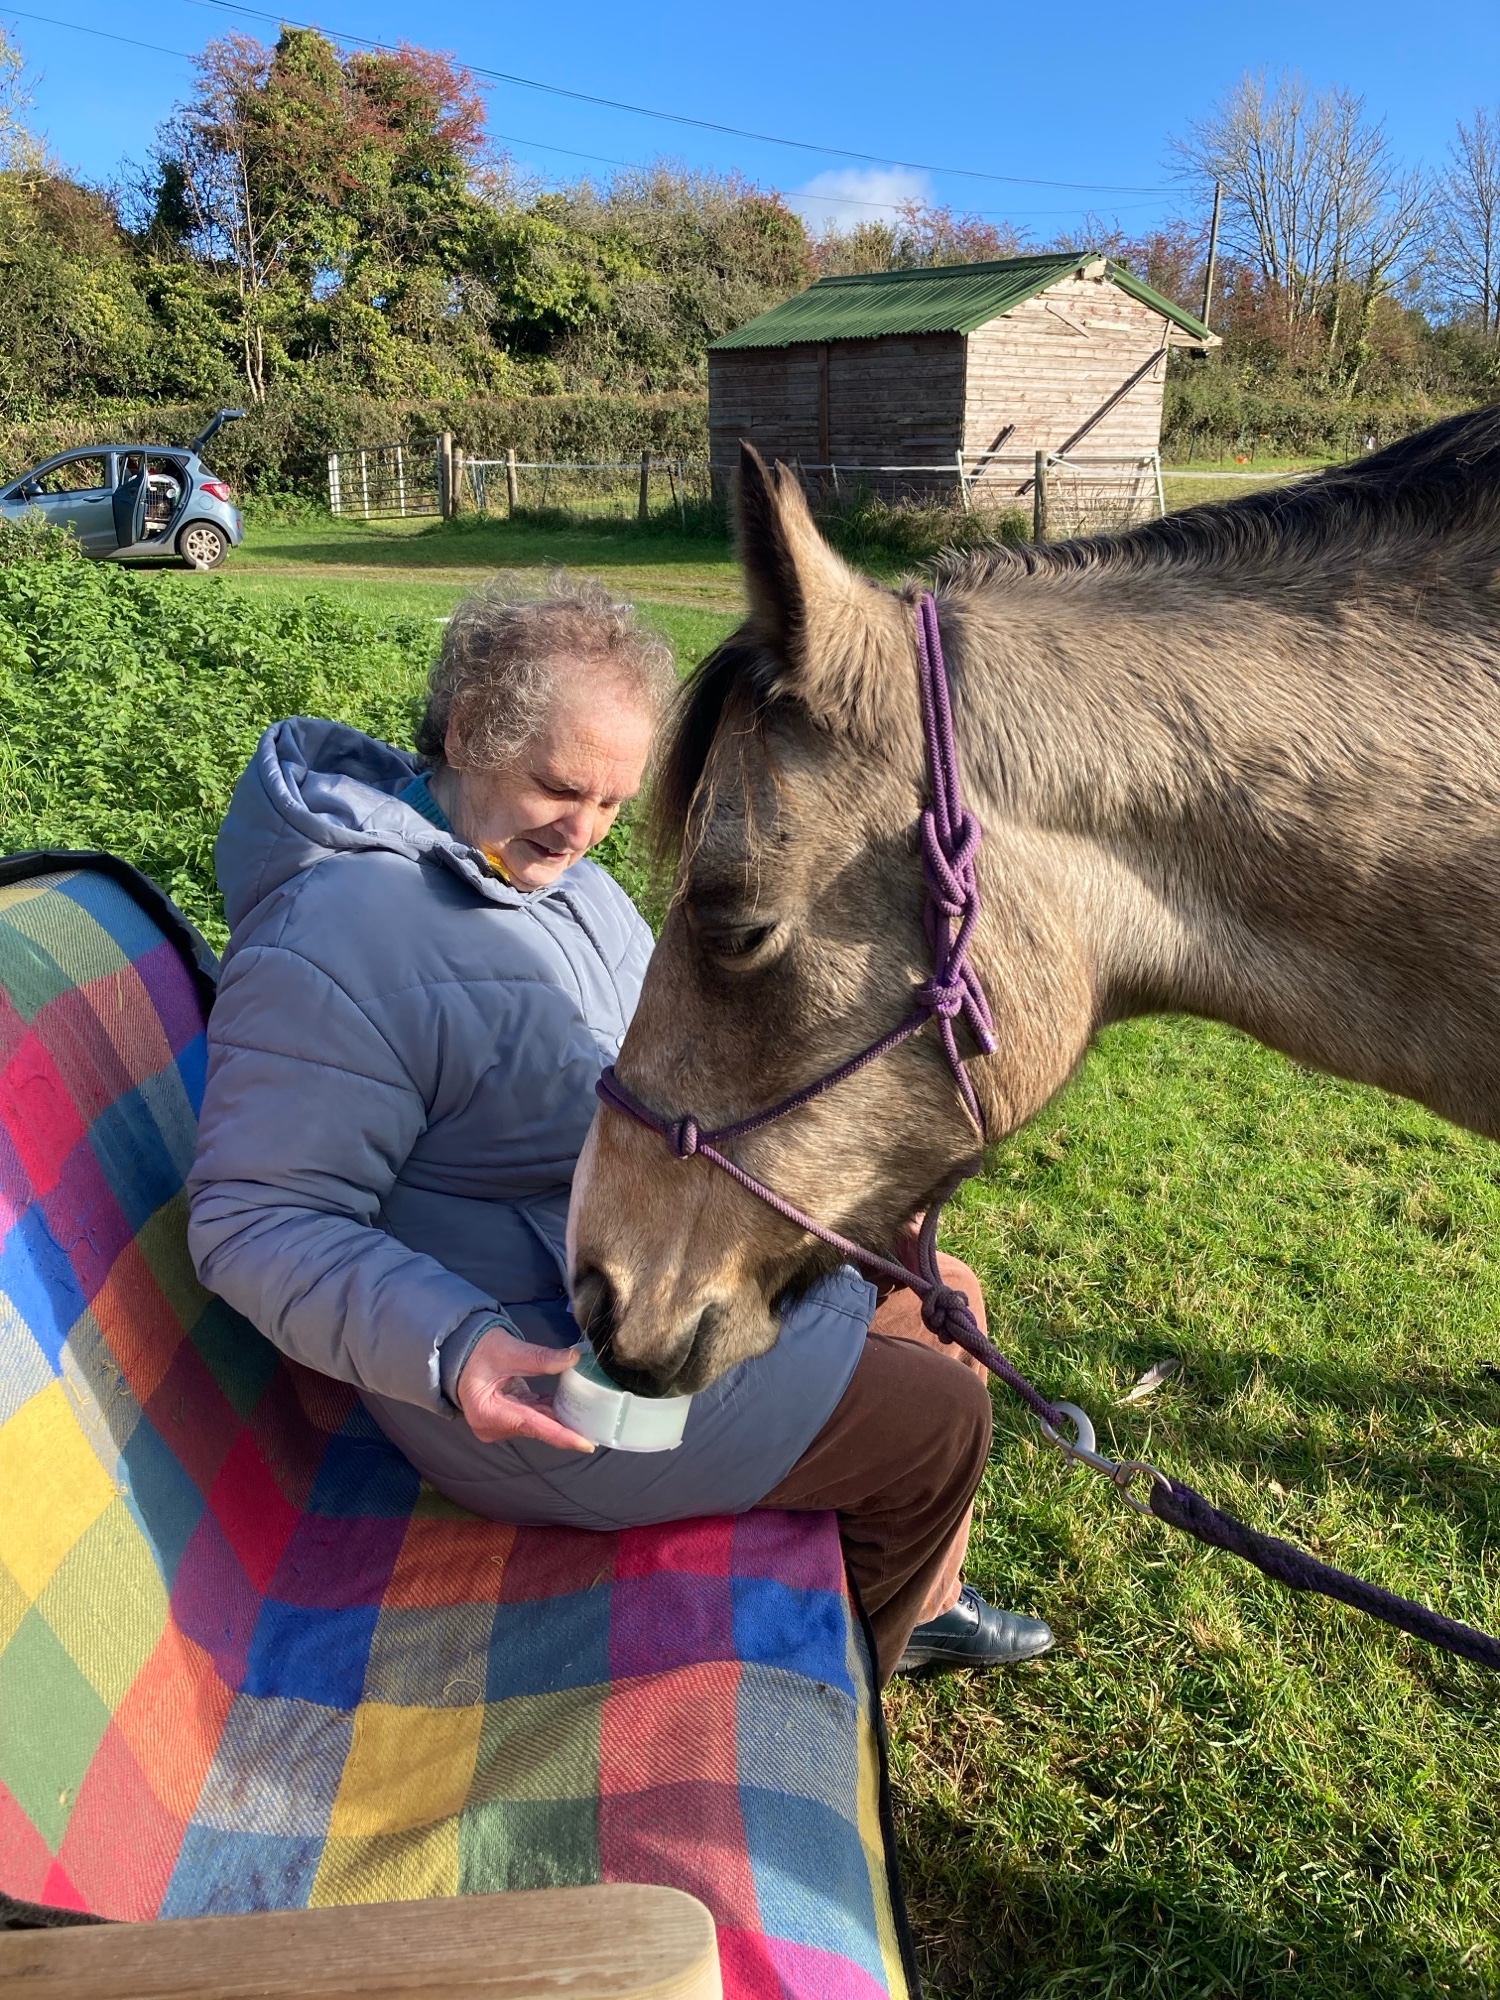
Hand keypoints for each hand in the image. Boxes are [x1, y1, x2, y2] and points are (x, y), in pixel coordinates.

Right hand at [455, 1325, 594, 1451]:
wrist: (459, 1353)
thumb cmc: (478, 1351)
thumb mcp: (509, 1351)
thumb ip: (541, 1358)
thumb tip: (572, 1358)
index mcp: (489, 1413)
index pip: (533, 1426)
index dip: (561, 1435)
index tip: (586, 1444)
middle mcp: (493, 1427)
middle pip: (538, 1427)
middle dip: (566, 1425)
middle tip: (597, 1425)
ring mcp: (499, 1425)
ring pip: (538, 1423)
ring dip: (560, 1417)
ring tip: (590, 1416)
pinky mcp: (507, 1417)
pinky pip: (534, 1416)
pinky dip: (550, 1410)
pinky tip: (571, 1405)